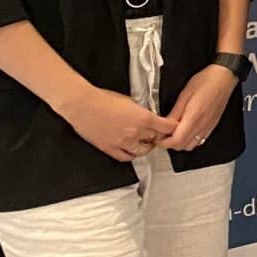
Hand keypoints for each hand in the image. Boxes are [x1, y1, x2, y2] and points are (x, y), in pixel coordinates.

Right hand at [58, 86, 176, 162]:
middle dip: (160, 137)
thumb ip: (141, 110)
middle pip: (157, 140)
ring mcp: (122, 142)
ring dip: (147, 147)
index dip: (172, 128)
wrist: (83, 105)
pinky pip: (125, 157)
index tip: (173, 128)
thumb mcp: (130, 100)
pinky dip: (131, 155)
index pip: (167, 127)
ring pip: (143, 151)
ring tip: (146, 142)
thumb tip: (147, 114)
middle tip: (159, 135)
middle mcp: (135, 132)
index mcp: (143, 118)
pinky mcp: (109, 148)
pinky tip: (132, 150)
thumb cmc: (103, 98)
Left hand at [162, 65, 237, 150]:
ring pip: (191, 145)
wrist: (224, 78)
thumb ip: (174, 113)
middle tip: (163, 134)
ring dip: (180, 142)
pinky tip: (186, 129)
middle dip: (170, 143)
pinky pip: (200, 140)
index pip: (176, 141)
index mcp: (193, 118)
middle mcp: (202, 126)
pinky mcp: (212, 125)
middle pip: (183, 146)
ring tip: (174, 132)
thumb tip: (164, 125)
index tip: (157, 136)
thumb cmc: (206, 82)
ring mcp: (208, 127)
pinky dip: (190, 139)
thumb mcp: (184, 95)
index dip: (164, 142)